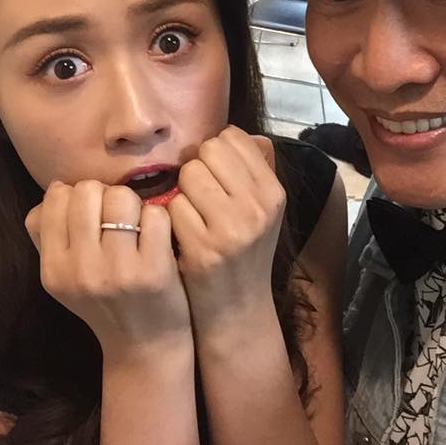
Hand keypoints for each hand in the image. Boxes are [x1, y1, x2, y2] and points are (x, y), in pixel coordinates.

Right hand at [25, 180, 191, 359]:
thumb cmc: (103, 302)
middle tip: (116, 215)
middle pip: (88, 190)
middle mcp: (80, 270)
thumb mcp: (63, 276)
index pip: (56, 198)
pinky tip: (157, 237)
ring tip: (137, 224)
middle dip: (105, 194)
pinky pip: (155, 214)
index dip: (78, 194)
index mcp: (53, 269)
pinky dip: (159, 218)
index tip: (92, 212)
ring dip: (134, 204)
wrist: (143, 348)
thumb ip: (48, 234)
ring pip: (122, 197)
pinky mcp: (154, 272)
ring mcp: (118, 271)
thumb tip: (56, 187)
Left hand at [167, 126, 285, 335]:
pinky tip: (184, 235)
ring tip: (193, 215)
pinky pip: (173, 207)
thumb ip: (258, 168)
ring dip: (182, 192)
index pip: (232, 138)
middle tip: (201, 196)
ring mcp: (231, 229)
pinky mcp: (203, 249)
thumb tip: (249, 135)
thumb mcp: (263, 209)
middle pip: (207, 151)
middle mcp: (257, 207)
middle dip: (197, 168)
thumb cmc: (245, 250)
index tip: (216, 175)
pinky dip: (172, 218)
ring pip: (188, 174)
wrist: (238, 309)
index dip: (215, 152)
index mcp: (273, 192)